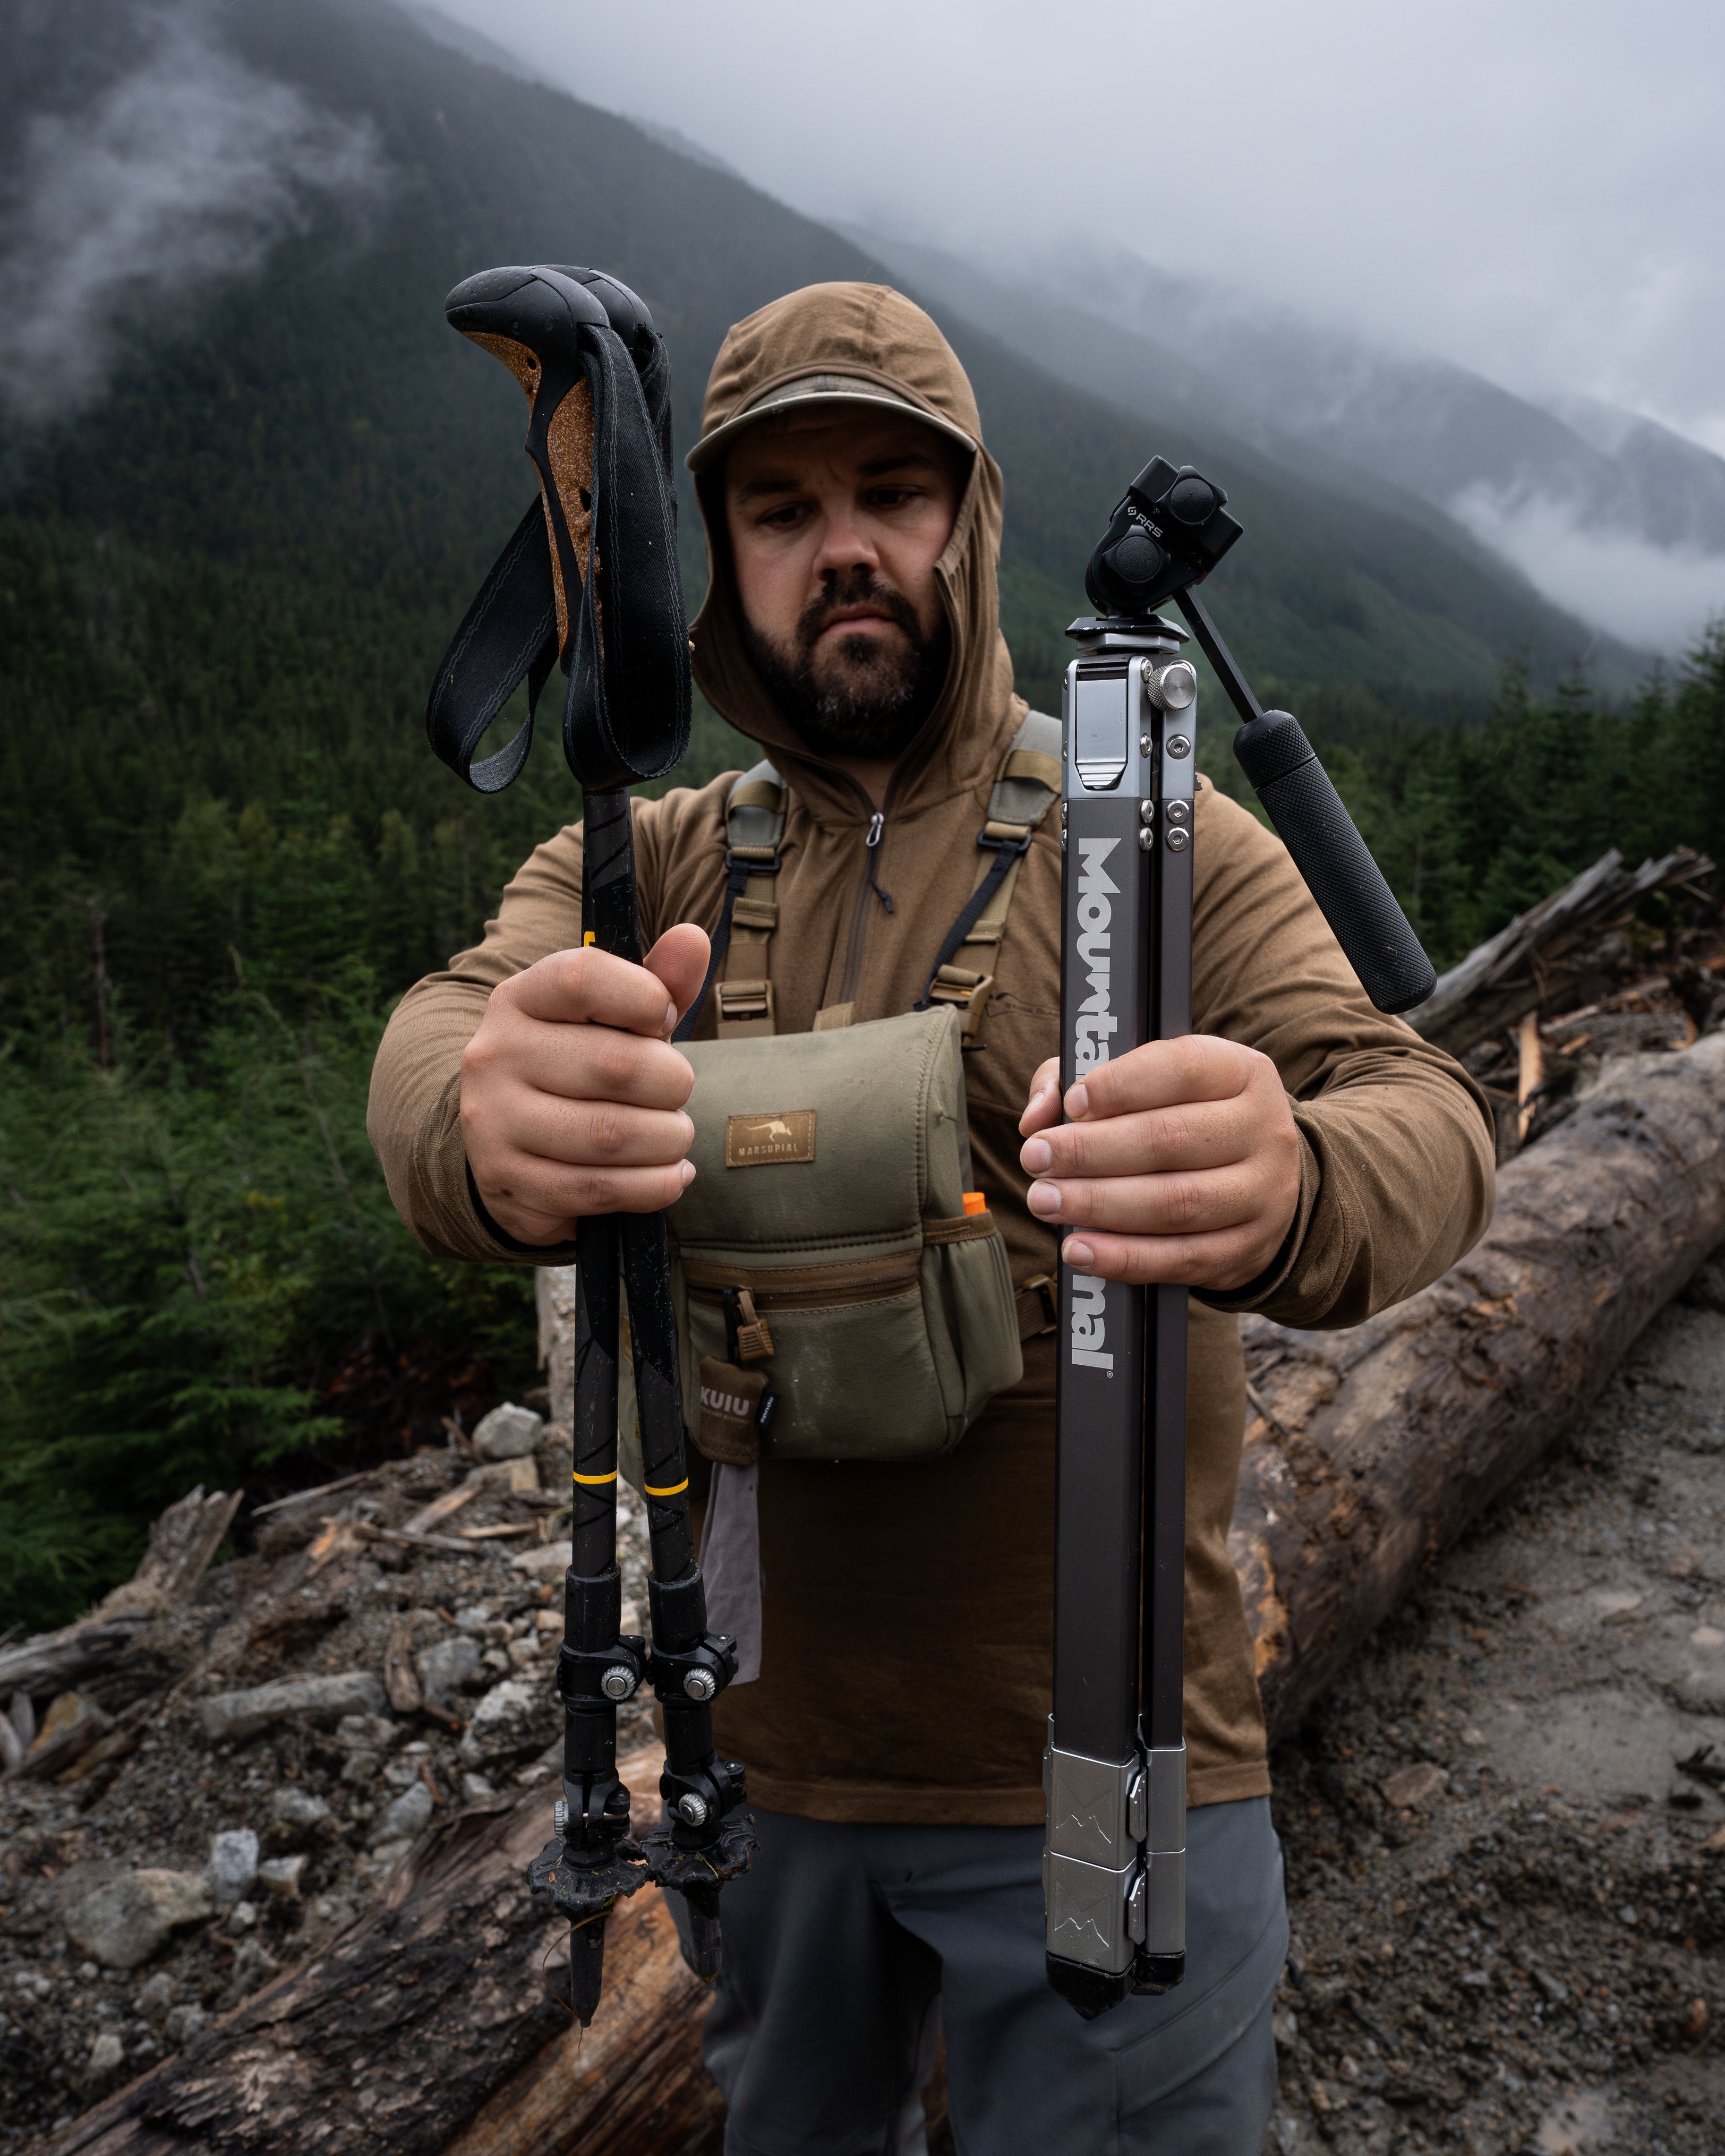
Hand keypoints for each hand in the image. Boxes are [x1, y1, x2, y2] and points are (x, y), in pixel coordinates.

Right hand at [460, 924, 710, 1246]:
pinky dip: (654, 1186)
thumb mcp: (612, 1019)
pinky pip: (600, 1190)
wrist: (509, 1141)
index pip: (583, 977)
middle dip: (672, 1082)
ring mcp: (494, 1122)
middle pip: (616, 1064)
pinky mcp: (509, 1182)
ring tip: (674, 1134)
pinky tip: (670, 1174)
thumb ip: (657, 981)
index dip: (646, 997)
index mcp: (519, 998)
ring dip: (668, 1138)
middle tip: (676, 1089)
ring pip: (612, 1135)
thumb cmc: (580, 1065)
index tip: (664, 1017)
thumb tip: (694, 937)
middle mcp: (494, 1055)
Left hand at [1017, 1037, 1299, 1289]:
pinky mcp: (1248, 1249)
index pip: (1182, 1068)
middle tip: (1035, 1158)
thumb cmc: (1181, 1118)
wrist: (1257, 1181)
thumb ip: (1080, 1078)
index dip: (1120, 1085)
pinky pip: (1182, 1260)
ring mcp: (1263, 1194)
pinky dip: (1124, 1258)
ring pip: (1175, 1203)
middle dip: (1091, 1151)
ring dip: (1099, 1205)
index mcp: (1240, 1072)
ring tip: (1045, 1200)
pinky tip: (1079, 1248)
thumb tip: (1039, 1113)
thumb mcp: (1143, 1080)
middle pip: (1170, 1140)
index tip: (1070, 1103)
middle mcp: (1262, 1130)